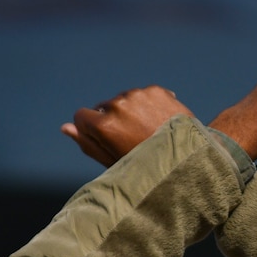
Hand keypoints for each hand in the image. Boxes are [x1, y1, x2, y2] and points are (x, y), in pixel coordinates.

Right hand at [63, 85, 195, 166]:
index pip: (81, 116)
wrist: (190, 155)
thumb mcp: (114, 161)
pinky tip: (158, 121)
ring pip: (122, 101)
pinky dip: (147, 106)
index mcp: (104, 125)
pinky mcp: (155, 89)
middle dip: (111, 121)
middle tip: (131, 140)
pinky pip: (141, 95)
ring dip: (129, 112)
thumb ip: (88, 144)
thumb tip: (65, 127)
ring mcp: (138, 94)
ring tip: (147, 131)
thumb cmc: (147, 166)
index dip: (90, 130)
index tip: (105, 141)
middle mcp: (118, 104)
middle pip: (102, 108)